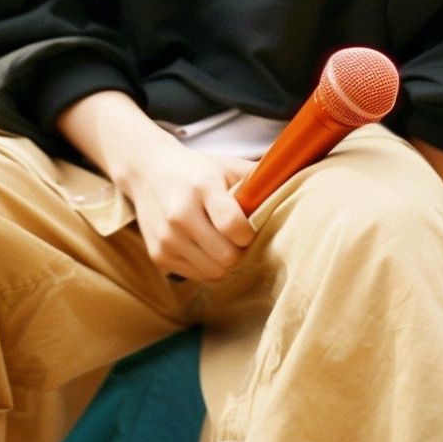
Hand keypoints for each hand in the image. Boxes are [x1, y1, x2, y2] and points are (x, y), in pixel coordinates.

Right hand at [57, 90, 255, 281]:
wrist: (146, 171)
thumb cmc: (195, 170)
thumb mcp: (225, 165)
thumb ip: (257, 177)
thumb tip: (296, 181)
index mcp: (202, 187)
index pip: (234, 226)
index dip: (248, 234)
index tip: (248, 228)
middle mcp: (180, 214)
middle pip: (226, 256)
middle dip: (239, 251)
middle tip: (238, 239)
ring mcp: (167, 237)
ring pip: (213, 271)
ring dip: (224, 262)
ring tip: (222, 243)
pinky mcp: (158, 255)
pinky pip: (197, 275)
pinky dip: (206, 266)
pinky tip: (203, 246)